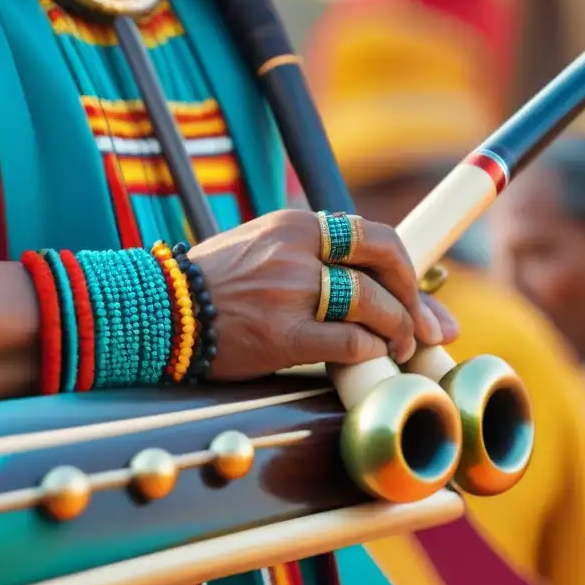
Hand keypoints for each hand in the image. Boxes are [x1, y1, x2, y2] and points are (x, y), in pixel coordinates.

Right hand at [188, 209, 458, 380]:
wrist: (156, 312)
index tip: (422, 297)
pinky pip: (349, 341)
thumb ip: (308, 256)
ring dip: (398, 330)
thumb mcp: (260, 248)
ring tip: (400, 350)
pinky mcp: (281, 334)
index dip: (407, 269)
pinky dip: (370, 351)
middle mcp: (296, 250)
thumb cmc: (211, 287)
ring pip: (372, 303)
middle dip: (416, 297)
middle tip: (428, 328)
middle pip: (384, 261)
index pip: (372, 236)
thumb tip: (363, 279)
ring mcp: (290, 291)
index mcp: (294, 225)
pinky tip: (371, 359)